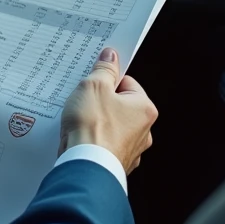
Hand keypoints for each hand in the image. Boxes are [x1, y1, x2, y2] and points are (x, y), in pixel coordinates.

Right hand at [59, 47, 157, 174]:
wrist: (84, 166)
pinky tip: (81, 138)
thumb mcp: (95, 86)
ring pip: (111, 126)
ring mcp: (131, 150)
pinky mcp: (116, 163)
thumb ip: (104, 69)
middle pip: (119, 105)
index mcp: (144, 109)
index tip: (94, 81)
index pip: (127, 83)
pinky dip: (93, 140)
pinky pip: (103, 145)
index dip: (107, 80)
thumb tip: (111, 57)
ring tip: (80, 122)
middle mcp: (143, 131)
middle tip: (84, 101)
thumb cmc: (93, 127)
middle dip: (100, 102)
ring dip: (96, 123)